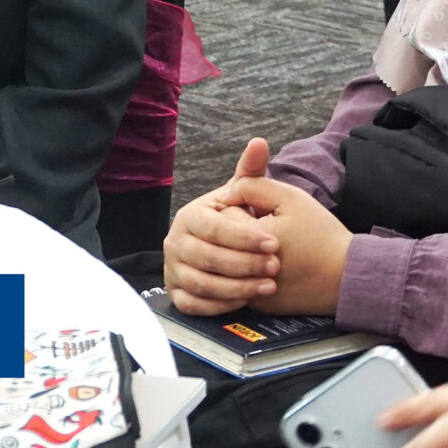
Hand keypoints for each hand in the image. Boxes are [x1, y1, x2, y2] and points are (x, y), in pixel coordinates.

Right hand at [163, 139, 280, 315]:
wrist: (238, 252)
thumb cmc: (244, 221)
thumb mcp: (247, 195)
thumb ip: (252, 171)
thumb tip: (259, 142)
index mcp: (190, 216)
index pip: (213, 228)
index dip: (244, 237)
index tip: (274, 243)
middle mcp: (175, 243)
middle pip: (206, 258)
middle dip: (243, 264)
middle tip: (274, 268)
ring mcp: (173, 270)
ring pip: (201, 284)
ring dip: (236, 288)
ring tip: (267, 286)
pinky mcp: (178, 294)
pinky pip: (193, 305)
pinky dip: (217, 306)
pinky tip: (244, 302)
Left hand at [220, 170, 350, 315]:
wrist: (345, 276)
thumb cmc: (321, 235)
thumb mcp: (290, 198)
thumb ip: (254, 186)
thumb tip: (227, 191)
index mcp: (250, 241)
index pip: (221, 214)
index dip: (242, 206)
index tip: (264, 210)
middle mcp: (244, 272)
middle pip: (221, 241)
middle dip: (238, 231)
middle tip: (266, 227)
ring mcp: (250, 293)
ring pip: (228, 264)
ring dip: (241, 251)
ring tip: (267, 246)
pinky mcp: (258, 306)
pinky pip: (240, 283)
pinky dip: (250, 272)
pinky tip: (273, 263)